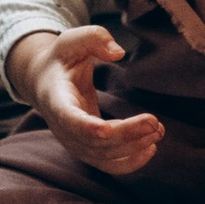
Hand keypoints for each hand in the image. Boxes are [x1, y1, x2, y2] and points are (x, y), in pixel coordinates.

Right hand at [6, 25, 163, 175]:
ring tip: (158, 132)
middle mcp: (63, 127)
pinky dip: (130, 162)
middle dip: (126, 134)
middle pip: (94, 142)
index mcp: (57, 99)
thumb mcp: (74, 40)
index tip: (108, 128)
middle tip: (154, 122)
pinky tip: (150, 148)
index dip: (86, 127)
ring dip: (133, 149)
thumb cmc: (62, 59)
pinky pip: (108, 165)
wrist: (46, 83)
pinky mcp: (87, 149)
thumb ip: (95, 38)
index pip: (69, 119)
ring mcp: (74, 142)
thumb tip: (118, 52)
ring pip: (103, 157)